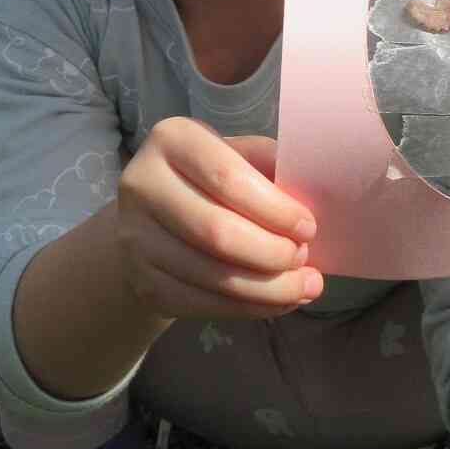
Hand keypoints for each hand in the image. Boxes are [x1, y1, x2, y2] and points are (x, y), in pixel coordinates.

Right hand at [115, 119, 321, 323]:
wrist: (153, 220)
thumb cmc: (210, 181)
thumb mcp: (238, 156)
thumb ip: (269, 167)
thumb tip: (314, 194)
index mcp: (172, 140)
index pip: (228, 177)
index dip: (275, 208)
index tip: (308, 226)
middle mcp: (142, 184)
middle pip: (218, 232)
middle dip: (273, 253)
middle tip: (304, 258)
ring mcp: (135, 238)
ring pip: (213, 276)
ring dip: (269, 288)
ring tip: (303, 286)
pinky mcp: (141, 282)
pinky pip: (202, 304)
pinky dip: (249, 308)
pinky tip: (277, 302)